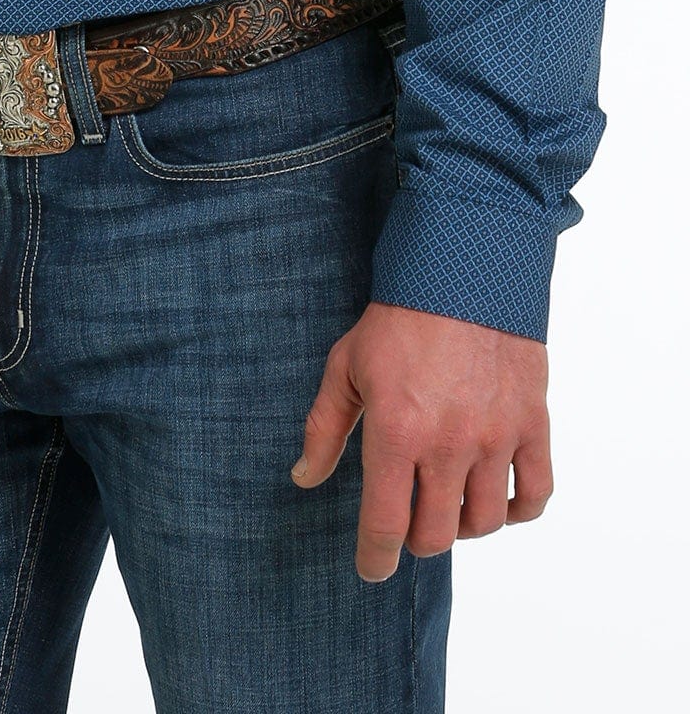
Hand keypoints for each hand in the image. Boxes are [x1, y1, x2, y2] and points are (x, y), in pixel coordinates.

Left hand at [291, 300, 551, 579]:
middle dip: (416, 541)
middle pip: (437, 535)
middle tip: (408, 523)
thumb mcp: (346, 365)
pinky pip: (536, 494)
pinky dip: (518, 510)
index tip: (371, 568)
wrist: (465, 271)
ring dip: (462, 525)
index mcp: (397, 430)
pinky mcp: (532, 423)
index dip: (375, 559)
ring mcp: (495, 436)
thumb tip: (304, 478)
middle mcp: (448, 443)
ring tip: (447, 504)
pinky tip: (496, 498)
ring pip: (485, 522)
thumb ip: (324, 427)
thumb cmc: (399, 319)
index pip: (385, 524)